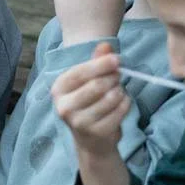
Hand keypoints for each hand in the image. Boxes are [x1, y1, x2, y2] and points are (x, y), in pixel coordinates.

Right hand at [51, 42, 129, 156]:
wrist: (91, 140)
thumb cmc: (88, 103)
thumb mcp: (88, 80)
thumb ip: (96, 61)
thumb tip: (105, 45)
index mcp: (58, 89)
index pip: (80, 72)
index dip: (101, 64)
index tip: (117, 59)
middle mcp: (64, 107)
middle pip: (97, 85)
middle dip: (113, 78)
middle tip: (118, 76)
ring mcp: (79, 122)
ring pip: (110, 98)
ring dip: (120, 91)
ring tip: (118, 91)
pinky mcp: (96, 132)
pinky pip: (120, 111)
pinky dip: (126, 103)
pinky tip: (122, 103)